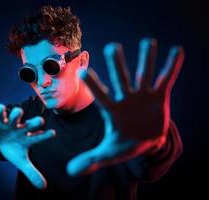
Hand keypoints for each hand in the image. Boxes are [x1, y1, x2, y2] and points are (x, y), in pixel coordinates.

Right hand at [0, 104, 55, 188]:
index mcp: (29, 138)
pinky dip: (0, 111)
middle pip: (31, 124)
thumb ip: (32, 173)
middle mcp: (23, 129)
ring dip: (18, 114)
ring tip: (19, 112)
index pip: (39, 137)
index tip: (53, 133)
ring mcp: (12, 124)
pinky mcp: (1, 121)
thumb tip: (44, 187)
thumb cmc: (13, 149)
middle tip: (40, 121)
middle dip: (35, 122)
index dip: (45, 136)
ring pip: (17, 116)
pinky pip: (1, 114)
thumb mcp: (21, 162)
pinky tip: (0, 107)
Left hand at [67, 38, 183, 175]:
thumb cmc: (125, 144)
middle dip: (117, 64)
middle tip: (111, 47)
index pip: (101, 96)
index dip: (93, 85)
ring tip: (147, 41)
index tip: (82, 71)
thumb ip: (91, 160)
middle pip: (121, 79)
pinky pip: (166, 79)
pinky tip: (176, 50)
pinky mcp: (159, 96)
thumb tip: (70, 171)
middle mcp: (126, 98)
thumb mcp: (110, 153)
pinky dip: (172, 66)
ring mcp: (143, 95)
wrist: (145, 141)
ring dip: (146, 59)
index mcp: (113, 110)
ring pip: (144, 74)